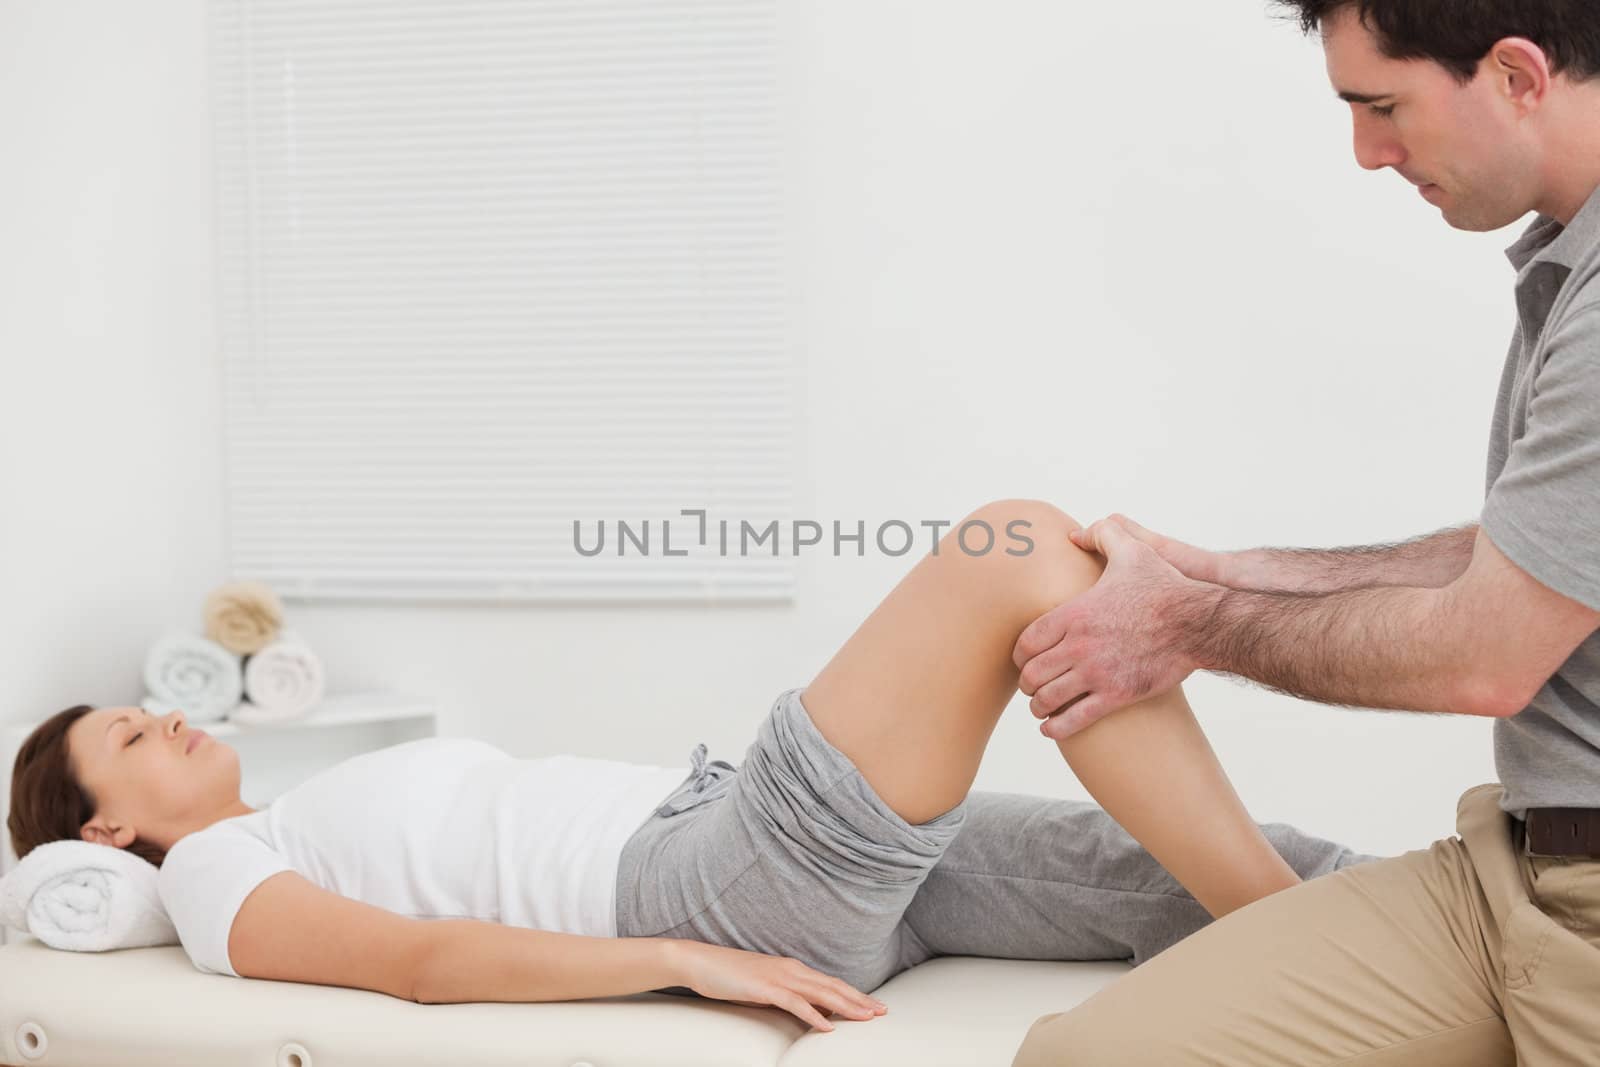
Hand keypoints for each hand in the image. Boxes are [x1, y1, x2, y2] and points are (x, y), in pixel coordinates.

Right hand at [668, 940, 887, 1032]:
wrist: (701, 962)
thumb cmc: (730, 975)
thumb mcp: (763, 986)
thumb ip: (784, 994)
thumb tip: (802, 1009)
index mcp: (792, 969)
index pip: (829, 983)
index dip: (854, 994)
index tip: (873, 1005)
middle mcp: (791, 969)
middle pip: (832, 986)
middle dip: (859, 1000)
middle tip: (882, 1012)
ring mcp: (779, 977)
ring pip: (821, 993)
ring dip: (846, 1006)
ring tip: (866, 1018)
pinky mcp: (765, 988)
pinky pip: (795, 1003)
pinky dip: (813, 1015)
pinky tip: (827, 1027)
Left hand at [1014, 515, 1205, 738]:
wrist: (1198, 623)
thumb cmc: (1165, 587)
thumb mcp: (1133, 550)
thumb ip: (1103, 534)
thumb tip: (1074, 535)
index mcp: (1074, 613)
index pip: (1026, 642)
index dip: (1019, 656)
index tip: (1023, 661)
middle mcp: (1079, 645)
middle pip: (1032, 674)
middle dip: (1028, 683)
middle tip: (1032, 686)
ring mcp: (1097, 673)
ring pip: (1048, 699)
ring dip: (1039, 707)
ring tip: (1042, 708)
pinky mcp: (1117, 696)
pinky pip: (1074, 720)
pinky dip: (1056, 729)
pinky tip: (1051, 729)